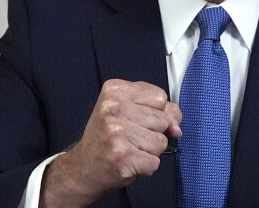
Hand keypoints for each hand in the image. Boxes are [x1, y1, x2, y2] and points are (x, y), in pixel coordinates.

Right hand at [41, 79, 181, 206]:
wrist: (81, 168)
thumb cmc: (107, 138)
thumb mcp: (128, 111)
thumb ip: (159, 110)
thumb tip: (177, 128)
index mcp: (115, 90)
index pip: (160, 96)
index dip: (156, 112)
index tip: (136, 119)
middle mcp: (114, 108)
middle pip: (162, 119)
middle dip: (153, 132)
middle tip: (129, 137)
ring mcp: (117, 132)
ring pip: (161, 142)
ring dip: (150, 151)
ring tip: (129, 149)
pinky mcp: (122, 156)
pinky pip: (155, 162)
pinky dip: (146, 167)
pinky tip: (128, 162)